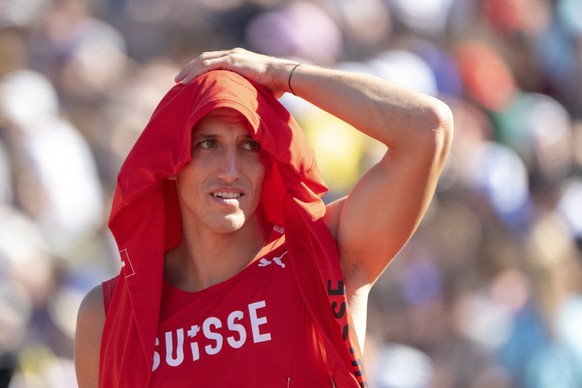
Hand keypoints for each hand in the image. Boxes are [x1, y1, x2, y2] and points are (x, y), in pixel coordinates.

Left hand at [174, 48, 298, 97]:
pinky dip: (195, 72)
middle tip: (179, 80)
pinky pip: (208, 65)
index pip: (213, 62)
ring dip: (189, 70)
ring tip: (179, 81)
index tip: (190, 80)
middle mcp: (232, 55)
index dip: (200, 70)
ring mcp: (231, 56)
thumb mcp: (256, 89)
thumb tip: (243, 108)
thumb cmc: (274, 86)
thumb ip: (246, 92)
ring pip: (203, 61)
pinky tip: (187, 81)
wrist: (282, 76)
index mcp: (237, 60)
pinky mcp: (232, 61)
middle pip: (205, 59)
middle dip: (190, 69)